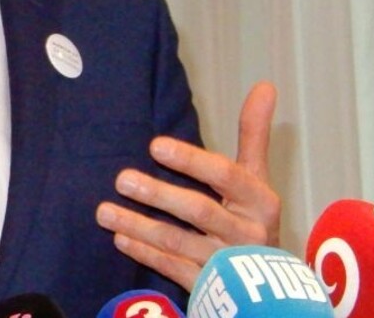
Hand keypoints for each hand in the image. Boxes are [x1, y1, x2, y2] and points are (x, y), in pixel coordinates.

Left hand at [94, 82, 280, 289]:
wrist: (269, 287)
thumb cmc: (252, 218)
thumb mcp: (257, 178)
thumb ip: (254, 134)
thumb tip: (265, 85)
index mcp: (260, 201)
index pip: (226, 176)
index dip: (191, 161)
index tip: (155, 146)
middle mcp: (247, 233)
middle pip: (200, 211)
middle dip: (159, 194)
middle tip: (121, 178)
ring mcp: (228, 265)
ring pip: (180, 243)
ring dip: (140, 226)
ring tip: (104, 211)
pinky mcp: (210, 288)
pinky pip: (174, 270)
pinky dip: (146, 254)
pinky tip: (119, 238)